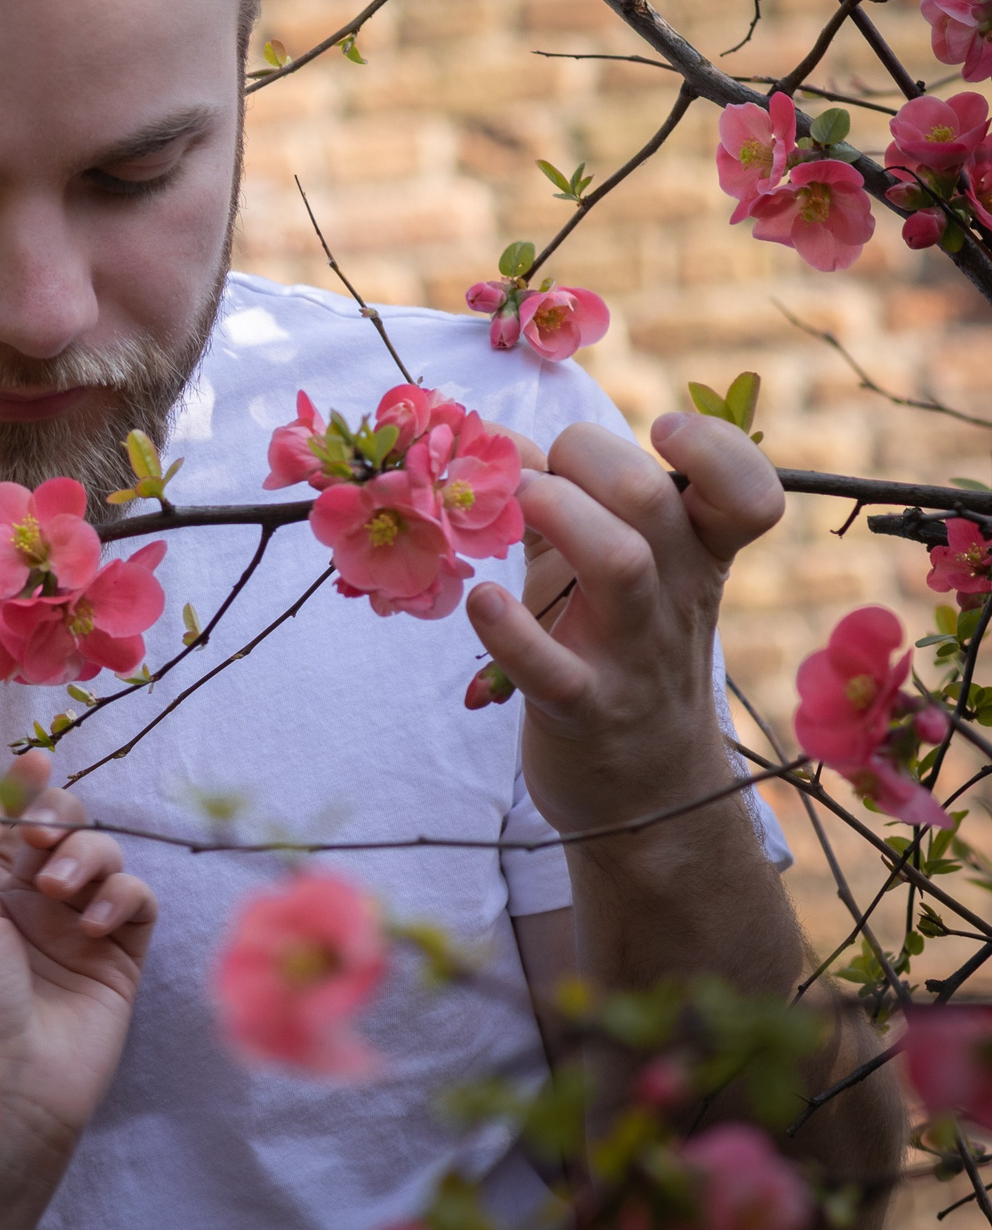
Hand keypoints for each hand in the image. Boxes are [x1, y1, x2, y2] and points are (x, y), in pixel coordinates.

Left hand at [0, 747, 158, 1155]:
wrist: (6, 1086)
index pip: (11, 821)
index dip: (26, 788)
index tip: (37, 760)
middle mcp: (33, 903)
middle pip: (64, 828)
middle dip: (58, 818)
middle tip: (39, 839)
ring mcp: (78, 928)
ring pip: (105, 856)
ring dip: (84, 857)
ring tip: (57, 892)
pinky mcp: (120, 957)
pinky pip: (136, 901)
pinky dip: (119, 897)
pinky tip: (90, 924)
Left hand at [464, 413, 784, 836]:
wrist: (645, 798)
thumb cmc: (616, 655)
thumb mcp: (610, 573)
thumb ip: (563, 499)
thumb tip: (496, 438)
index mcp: (698, 557)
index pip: (749, 492)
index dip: (716, 447)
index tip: (660, 431)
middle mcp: (676, 599)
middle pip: (656, 501)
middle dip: (589, 458)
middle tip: (537, 472)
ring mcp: (632, 657)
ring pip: (620, 564)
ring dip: (559, 514)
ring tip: (510, 502)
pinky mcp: (582, 711)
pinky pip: (551, 668)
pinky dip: (510, 630)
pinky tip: (480, 602)